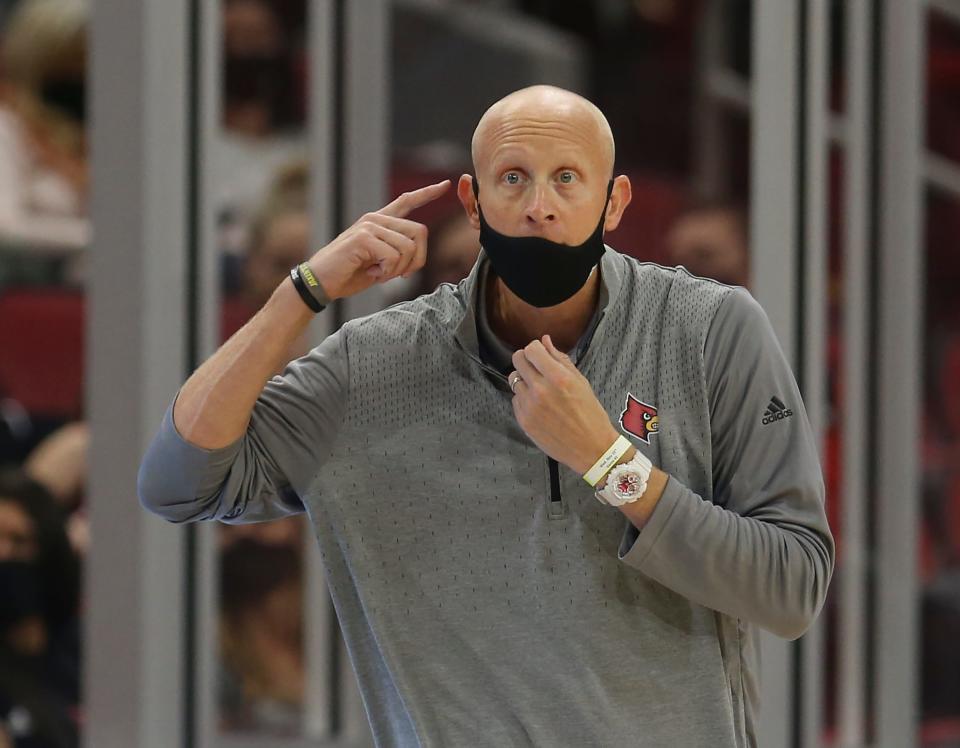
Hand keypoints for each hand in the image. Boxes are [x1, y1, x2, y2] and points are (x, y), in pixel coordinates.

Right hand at [308, 180, 450, 300]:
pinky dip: (387, 272)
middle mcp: (375, 219)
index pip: (407, 202)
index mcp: (379, 222)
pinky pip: (393, 256)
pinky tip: (372, 273)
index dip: (427, 194)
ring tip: (378, 273)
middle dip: (417, 260)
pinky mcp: (363, 237)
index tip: (445, 184)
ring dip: (398, 269)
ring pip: (408, 248)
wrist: (320, 283)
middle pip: (419, 232)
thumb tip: (416, 254)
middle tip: (398, 275)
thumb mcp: (379, 263)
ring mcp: (369, 226)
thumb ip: (397, 253)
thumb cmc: (348, 274)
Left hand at [509, 335, 620, 474]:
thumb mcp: (581, 382)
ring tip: (540, 390)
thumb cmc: (590, 413)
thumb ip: (560, 359)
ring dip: (525, 380)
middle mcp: (540, 390)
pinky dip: (524, 399)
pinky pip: (516, 399)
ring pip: (514, 379)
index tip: (541, 355)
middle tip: (536, 368)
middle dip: (527, 360)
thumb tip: (545, 340)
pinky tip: (540, 407)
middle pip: (517, 360)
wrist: (591, 448)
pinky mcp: (523, 420)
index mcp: (558, 378)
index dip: (536, 349)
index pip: (531, 349)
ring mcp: (529, 406)